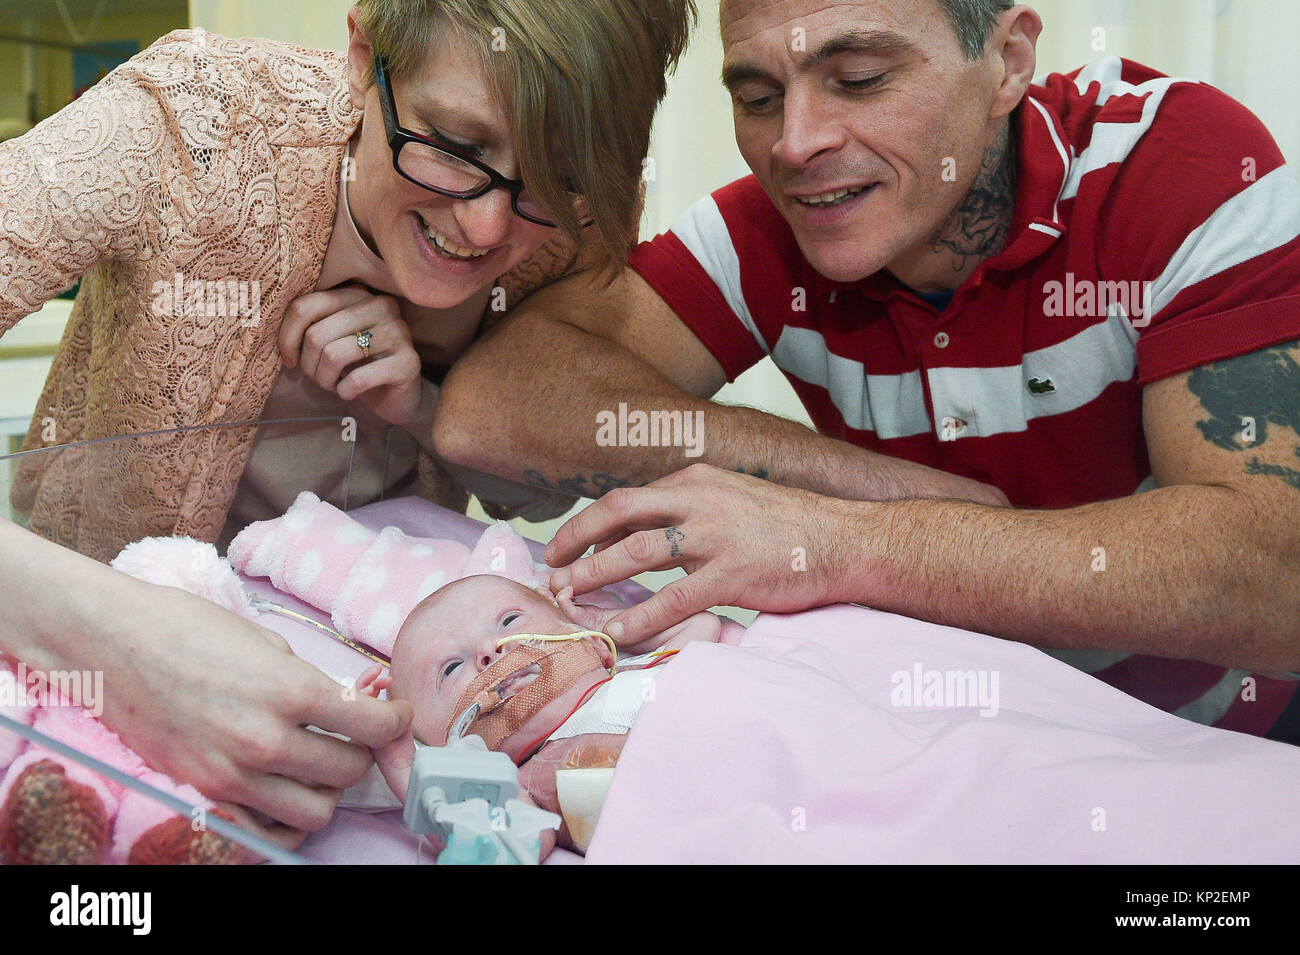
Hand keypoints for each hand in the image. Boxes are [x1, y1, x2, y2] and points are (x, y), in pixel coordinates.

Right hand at [98, 579, 412, 833]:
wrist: (108, 643)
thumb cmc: (185, 628)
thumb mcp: (266, 642)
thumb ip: (308, 680)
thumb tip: (345, 703)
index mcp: (289, 690)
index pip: (373, 727)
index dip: (396, 720)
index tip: (397, 713)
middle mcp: (265, 740)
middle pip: (350, 772)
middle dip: (364, 751)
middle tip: (356, 733)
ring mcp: (232, 774)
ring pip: (316, 811)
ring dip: (327, 788)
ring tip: (319, 760)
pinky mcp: (205, 792)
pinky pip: (269, 825)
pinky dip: (288, 814)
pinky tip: (286, 785)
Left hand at [278, 285, 429, 427]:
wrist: (398, 396)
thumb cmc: (357, 365)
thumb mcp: (331, 338)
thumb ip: (309, 325)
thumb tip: (270, 330)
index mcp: (358, 294)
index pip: (305, 306)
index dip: (287, 338)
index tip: (290, 360)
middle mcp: (381, 306)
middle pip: (316, 334)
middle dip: (309, 365)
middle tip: (318, 378)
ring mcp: (398, 333)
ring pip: (334, 355)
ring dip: (325, 380)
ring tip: (332, 385)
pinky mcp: (408, 362)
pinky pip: (358, 379)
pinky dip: (344, 392)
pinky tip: (349, 392)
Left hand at [544, 464, 859, 644]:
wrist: (843, 540)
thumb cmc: (788, 526)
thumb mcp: (732, 499)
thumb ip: (691, 511)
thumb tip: (647, 536)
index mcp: (696, 480)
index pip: (628, 499)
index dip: (590, 525)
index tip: (568, 549)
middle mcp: (699, 500)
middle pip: (619, 513)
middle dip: (577, 542)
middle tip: (553, 571)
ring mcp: (715, 536)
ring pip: (637, 552)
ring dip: (596, 577)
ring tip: (570, 598)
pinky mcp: (732, 575)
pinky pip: (673, 598)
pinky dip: (640, 616)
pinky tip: (616, 632)